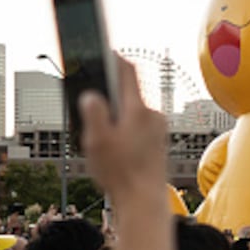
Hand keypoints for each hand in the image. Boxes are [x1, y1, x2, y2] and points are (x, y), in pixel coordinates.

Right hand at [80, 55, 167, 199]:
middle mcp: (152, 115)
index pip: (127, 71)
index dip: (113, 58)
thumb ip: (93, 113)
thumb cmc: (122, 173)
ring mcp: (158, 128)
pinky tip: (113, 143)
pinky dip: (125, 125)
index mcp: (138, 110)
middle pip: (129, 91)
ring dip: (117, 111)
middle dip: (110, 91)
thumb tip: (91, 95)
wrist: (145, 200)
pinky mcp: (158, 141)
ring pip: (133, 109)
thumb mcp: (97, 141)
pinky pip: (139, 124)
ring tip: (99, 130)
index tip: (103, 49)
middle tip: (92, 95)